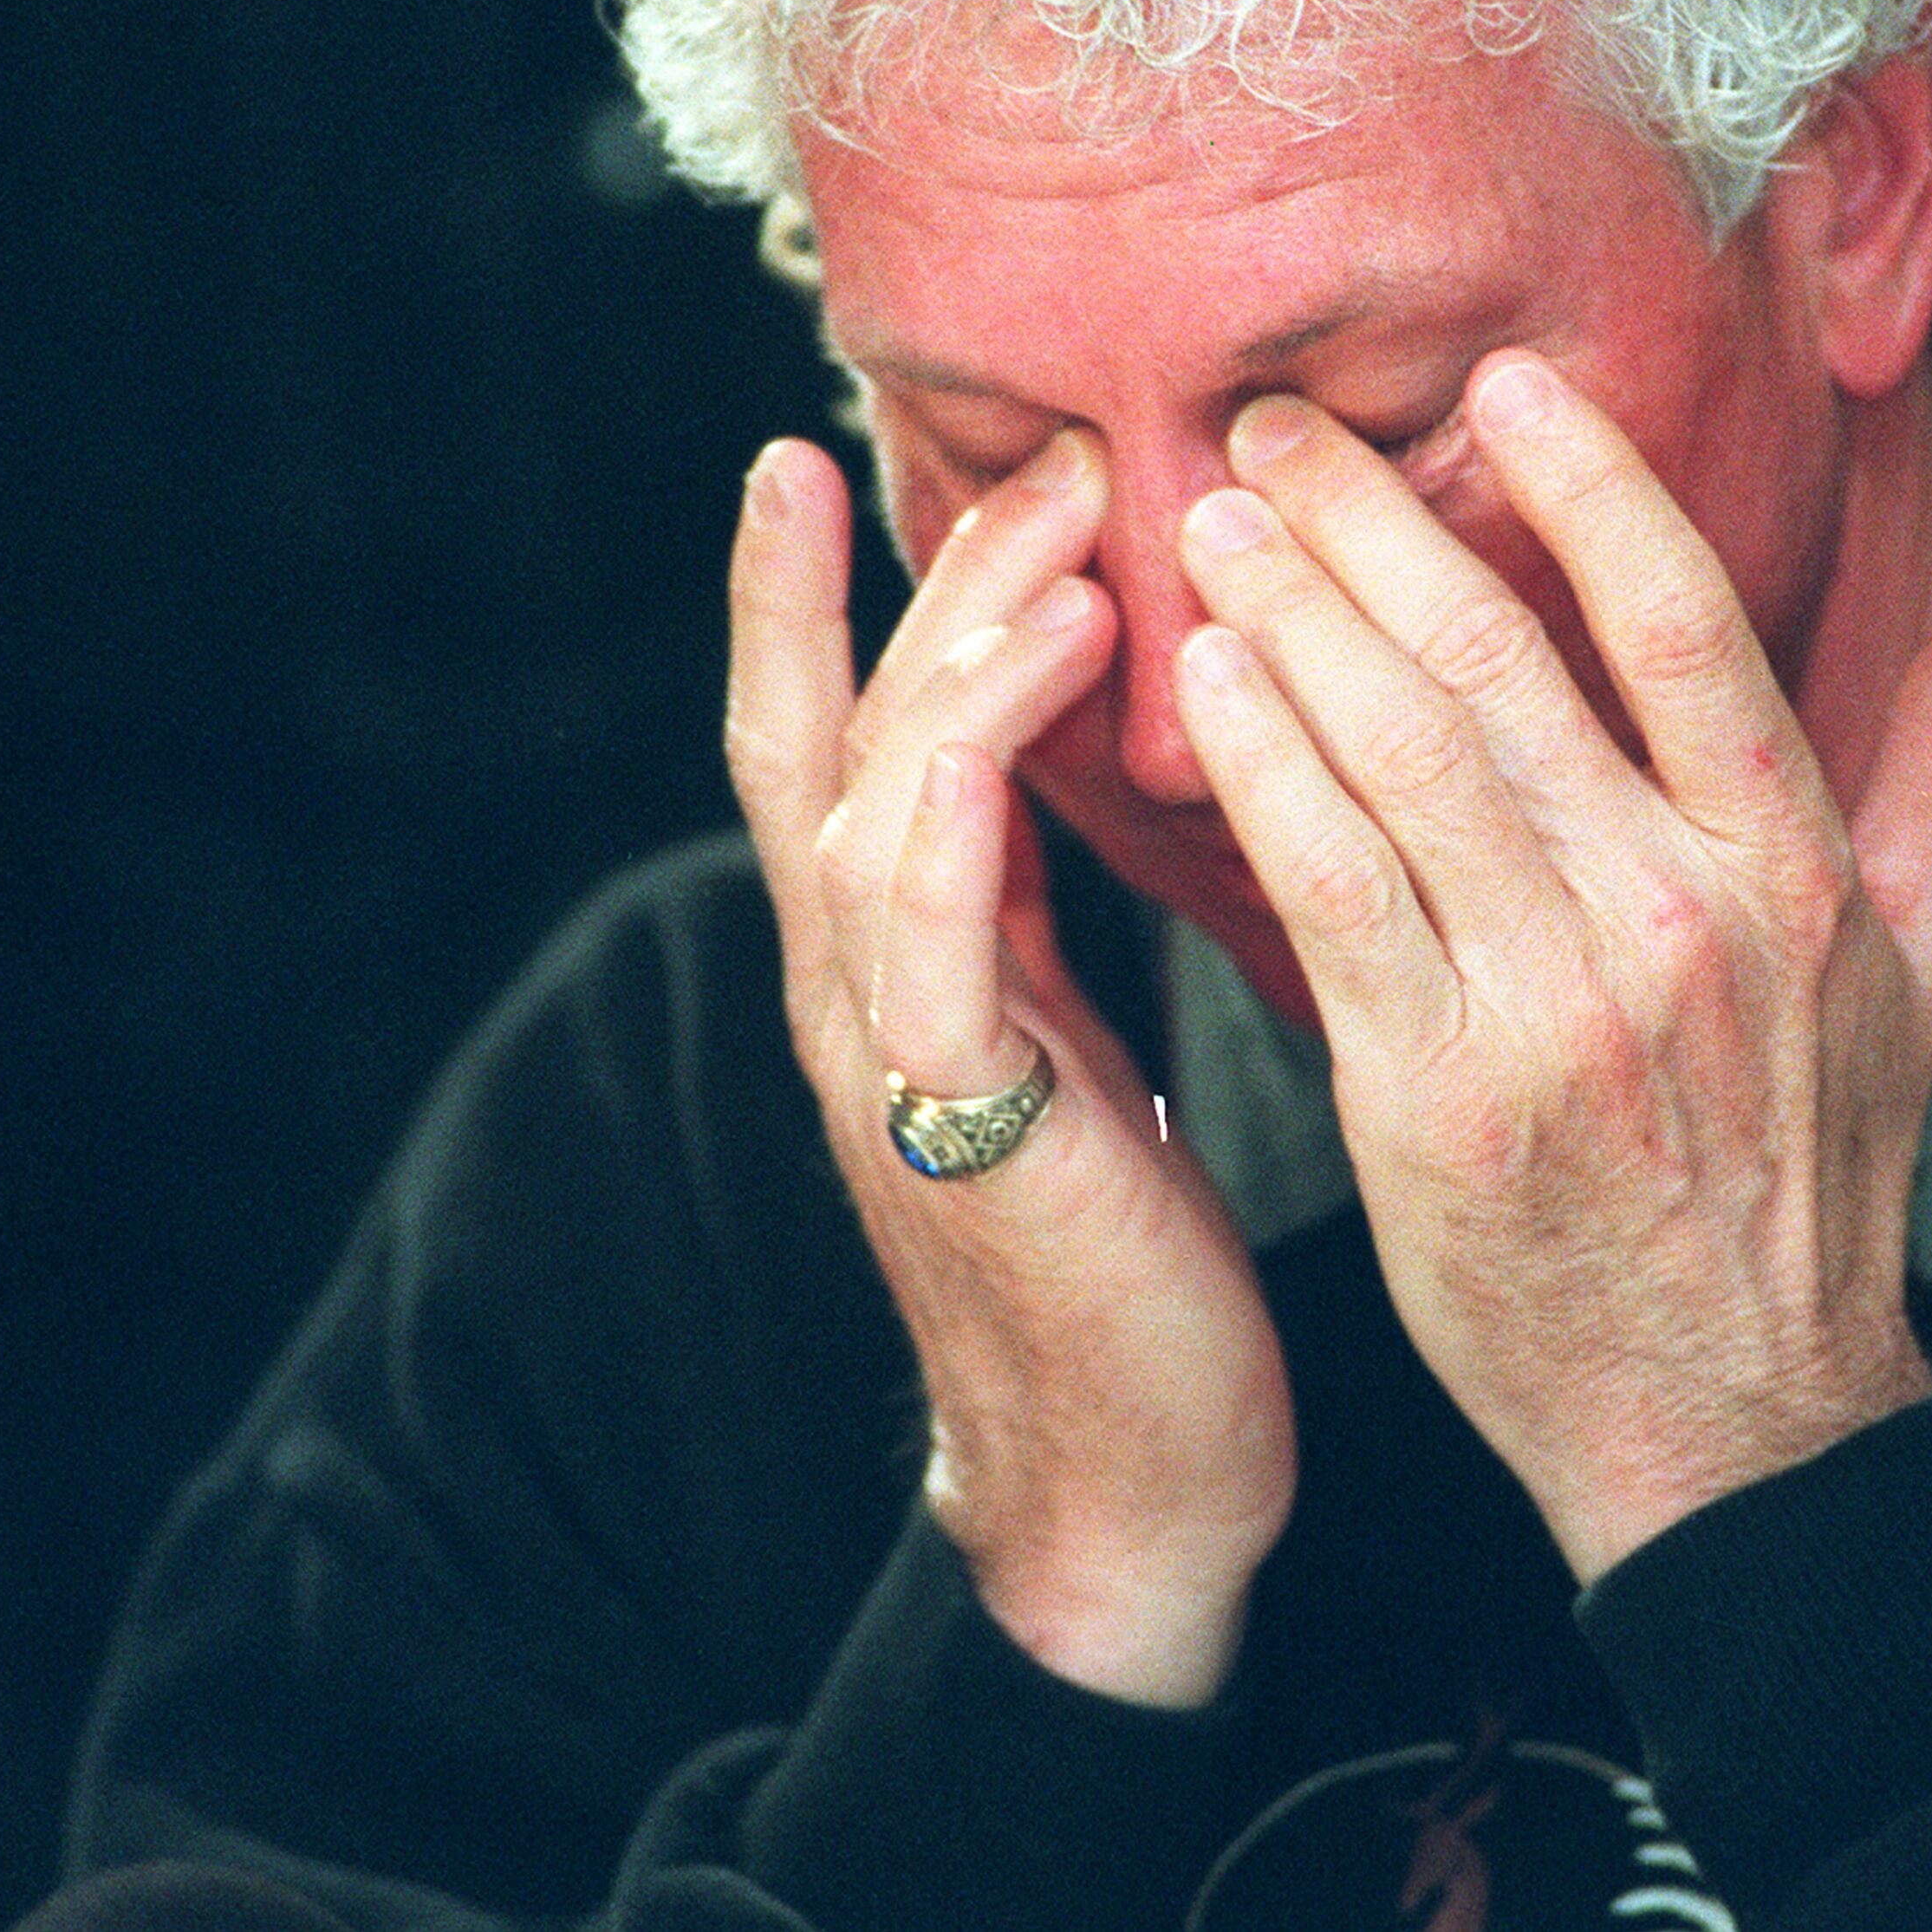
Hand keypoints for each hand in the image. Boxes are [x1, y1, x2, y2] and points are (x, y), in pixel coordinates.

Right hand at [727, 435, 1291, 1706]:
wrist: (1127, 1479)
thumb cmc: (1118, 1247)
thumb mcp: (1068, 1032)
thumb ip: (1034, 895)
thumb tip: (1074, 743)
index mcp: (897, 962)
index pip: (828, 737)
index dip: (805, 599)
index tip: (809, 454)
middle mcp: (860, 992)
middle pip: (848, 737)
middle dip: (925, 584)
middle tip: (1034, 453)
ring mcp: (889, 1061)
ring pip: (872, 810)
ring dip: (952, 665)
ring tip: (1058, 545)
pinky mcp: (962, 1132)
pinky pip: (924, 948)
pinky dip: (944, 819)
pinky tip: (998, 720)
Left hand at [1170, 353, 1931, 1581]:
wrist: (1725, 1410)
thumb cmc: (1814, 1163)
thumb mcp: (1922, 953)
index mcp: (1787, 866)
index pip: (1686, 622)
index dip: (1591, 486)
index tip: (1504, 381)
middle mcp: (1667, 918)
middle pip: (1500, 667)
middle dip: (1373, 526)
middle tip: (1280, 428)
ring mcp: (1541, 1007)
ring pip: (1397, 759)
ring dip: (1292, 621)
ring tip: (1217, 523)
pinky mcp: (1427, 1093)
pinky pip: (1328, 892)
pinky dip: (1260, 773)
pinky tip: (1207, 683)